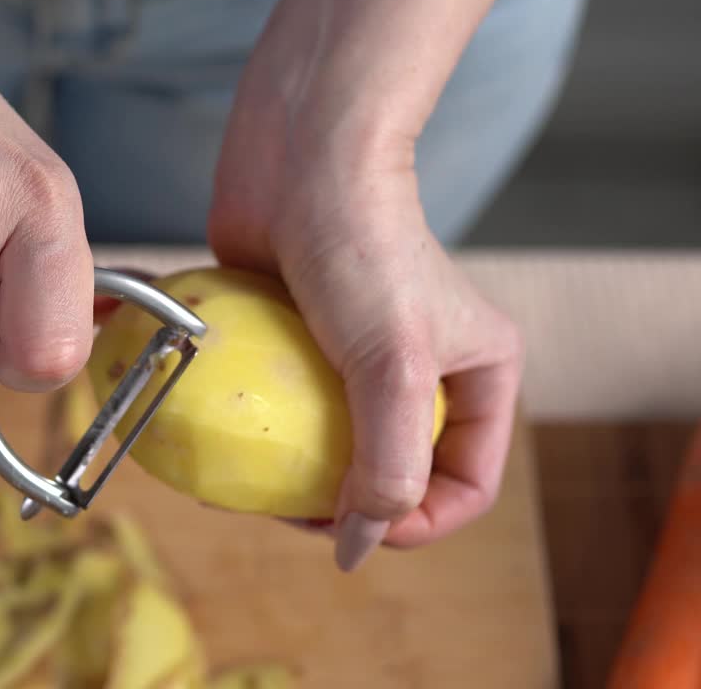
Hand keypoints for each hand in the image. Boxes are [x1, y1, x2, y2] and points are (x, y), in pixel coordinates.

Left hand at [206, 0, 520, 570]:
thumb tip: (360, 545)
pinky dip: (258, 429)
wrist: (303, 154)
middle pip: (395, 470)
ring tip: (247, 486)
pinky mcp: (301, 335)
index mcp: (479, 373)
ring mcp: (358, 352)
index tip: (351, 530)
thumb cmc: (362, 248)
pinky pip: (284, 403)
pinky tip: (220, 440)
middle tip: (289, 510)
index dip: (416, 524)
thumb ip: (388, 464)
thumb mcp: (393, 366)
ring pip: (332, 441)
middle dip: (345, 503)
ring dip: (292, 473)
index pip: (464, 484)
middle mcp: (425, 367)